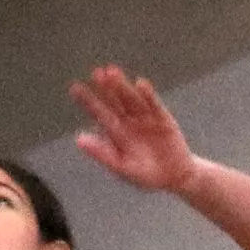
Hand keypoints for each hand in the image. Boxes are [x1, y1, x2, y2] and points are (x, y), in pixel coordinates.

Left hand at [71, 65, 197, 194]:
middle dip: (106, 88)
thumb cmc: (145, 175)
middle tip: (97, 73)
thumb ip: (102, 153)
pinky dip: (148, 95)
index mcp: (115, 132)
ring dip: (123, 86)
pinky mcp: (163, 119)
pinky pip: (154, 105)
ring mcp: (146, 118)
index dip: (88, 101)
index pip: (99, 113)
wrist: (174, 177)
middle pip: (115, 102)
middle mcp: (129, 121)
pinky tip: (140, 84)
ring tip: (112, 72)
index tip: (75, 88)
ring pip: (132, 99)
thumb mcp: (122, 167)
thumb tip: (78, 139)